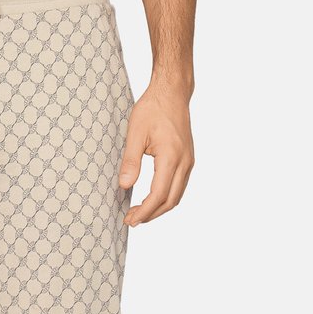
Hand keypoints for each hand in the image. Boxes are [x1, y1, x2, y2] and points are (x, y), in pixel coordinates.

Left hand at [119, 83, 194, 225]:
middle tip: (131, 221)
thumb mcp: (135, 133)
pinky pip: (179, 186)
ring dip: (158, 208)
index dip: (144, 211)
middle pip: (170, 201)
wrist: (172, 92)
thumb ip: (130, 161)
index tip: (130, 220)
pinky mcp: (187, 160)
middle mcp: (184, 162)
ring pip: (176, 196)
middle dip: (151, 215)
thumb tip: (124, 186)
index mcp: (171, 157)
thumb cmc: (153, 108)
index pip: (159, 194)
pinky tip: (151, 200)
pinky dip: (165, 198)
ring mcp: (188, 161)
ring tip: (139, 214)